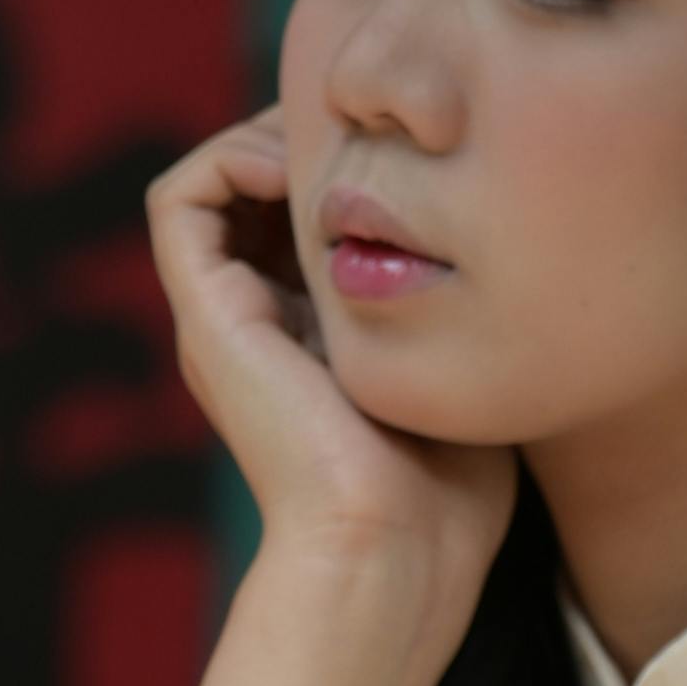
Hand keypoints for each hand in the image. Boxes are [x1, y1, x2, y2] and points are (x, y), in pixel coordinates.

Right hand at [148, 114, 513, 666]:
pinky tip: (309, 174)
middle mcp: (256, 321)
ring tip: (342, 145)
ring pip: (215, 180)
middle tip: (382, 134)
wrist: (393, 551)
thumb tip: (505, 243)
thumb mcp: (462, 372)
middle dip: (312, 140)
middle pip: (258, 187)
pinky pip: (181, 199)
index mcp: (307, 338)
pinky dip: (232, 158)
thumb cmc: (448, 494)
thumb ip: (462, 312)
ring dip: (270, 139)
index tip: (413, 155)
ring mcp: (224, 318)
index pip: (302, 215)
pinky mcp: (207, 317)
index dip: (347, 165)